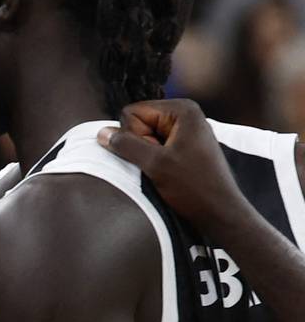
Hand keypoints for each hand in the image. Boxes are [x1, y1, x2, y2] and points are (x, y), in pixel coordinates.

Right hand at [98, 99, 251, 233]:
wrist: (219, 211)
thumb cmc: (193, 187)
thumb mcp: (154, 164)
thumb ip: (125, 145)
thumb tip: (102, 133)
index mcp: (182, 110)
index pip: (132, 112)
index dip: (134, 136)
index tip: (156, 155)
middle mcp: (185, 114)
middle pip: (138, 123)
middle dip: (141, 145)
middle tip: (161, 164)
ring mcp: (185, 129)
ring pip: (144, 136)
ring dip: (147, 156)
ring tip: (166, 169)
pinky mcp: (184, 144)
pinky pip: (155, 146)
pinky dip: (155, 160)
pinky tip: (169, 172)